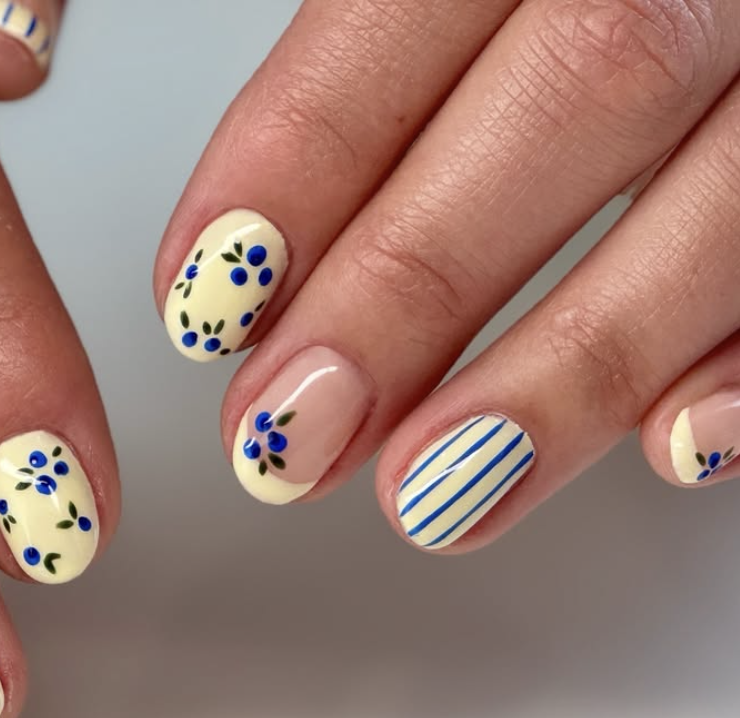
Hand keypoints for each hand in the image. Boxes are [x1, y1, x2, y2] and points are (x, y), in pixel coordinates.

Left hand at [155, 0, 739, 549]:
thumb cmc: (568, 7)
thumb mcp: (466, 8)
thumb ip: (382, 94)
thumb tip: (254, 277)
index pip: (407, 8)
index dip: (297, 161)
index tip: (207, 302)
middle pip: (574, 90)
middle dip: (409, 288)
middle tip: (291, 430)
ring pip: (725, 195)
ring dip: (564, 371)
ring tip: (434, 492)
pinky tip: (666, 447)